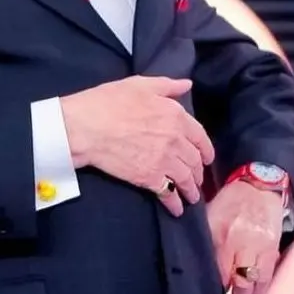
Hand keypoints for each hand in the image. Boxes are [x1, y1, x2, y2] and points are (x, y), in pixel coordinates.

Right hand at [59, 76, 214, 216]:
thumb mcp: (139, 84)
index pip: (200, 137)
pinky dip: (175, 204)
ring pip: (186, 179)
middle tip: (197, 179)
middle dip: (198, 172)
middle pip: (194, 160)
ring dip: (191, 190)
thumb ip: (167, 85)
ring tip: (191, 197)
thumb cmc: (109, 101)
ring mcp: (164, 161)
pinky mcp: (149, 178)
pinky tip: (176, 209)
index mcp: (176, 116)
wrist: (87, 127)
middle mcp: (176, 140)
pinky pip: (169, 194)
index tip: (207, 158)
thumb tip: (187, 85)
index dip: (206, 149)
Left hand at [206, 180, 283, 293]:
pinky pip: (268, 275)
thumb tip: (203, 264)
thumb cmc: (231, 202)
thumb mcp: (211, 216)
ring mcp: (259, 246)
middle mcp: (241, 243)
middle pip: (239, 281)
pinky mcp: (273, 248)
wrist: (258, 187)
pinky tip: (257, 291)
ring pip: (255, 282)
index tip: (215, 289)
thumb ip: (208, 241)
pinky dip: (262, 286)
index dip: (218, 284)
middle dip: (234, 293)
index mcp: (222, 235)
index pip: (219, 271)